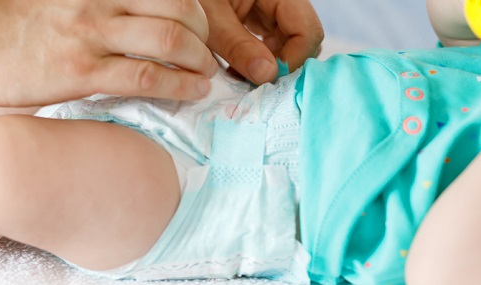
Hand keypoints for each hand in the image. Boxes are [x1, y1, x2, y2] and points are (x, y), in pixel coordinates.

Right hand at [0, 0, 219, 105]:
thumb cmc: (2, 14)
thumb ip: (95, 0)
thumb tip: (125, 12)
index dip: (194, 4)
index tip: (202, 21)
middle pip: (181, 6)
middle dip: (206, 30)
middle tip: (208, 49)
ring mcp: (92, 32)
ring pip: (174, 40)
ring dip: (201, 60)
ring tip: (206, 73)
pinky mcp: (82, 72)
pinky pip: (148, 76)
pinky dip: (181, 84)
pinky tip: (193, 91)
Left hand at [199, 0, 323, 84]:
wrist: (173, 0)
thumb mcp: (211, 19)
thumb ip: (239, 47)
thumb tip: (269, 75)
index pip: (307, 29)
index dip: (294, 59)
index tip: (268, 81)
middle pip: (302, 38)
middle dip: (283, 65)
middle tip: (256, 85)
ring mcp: (269, 9)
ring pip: (286, 44)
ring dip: (270, 66)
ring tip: (244, 78)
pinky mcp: (256, 18)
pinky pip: (269, 43)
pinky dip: (258, 60)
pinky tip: (238, 70)